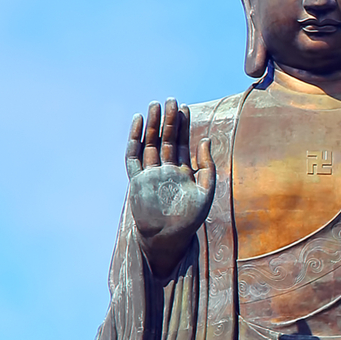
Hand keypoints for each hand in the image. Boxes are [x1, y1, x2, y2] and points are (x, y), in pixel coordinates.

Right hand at [125, 100, 215, 275]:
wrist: (168, 239)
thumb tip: (206, 139)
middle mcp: (165, 170)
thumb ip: (207, 165)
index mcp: (182, 172)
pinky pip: (133, 156)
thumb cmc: (189, 219)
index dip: (183, 125)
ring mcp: (150, 174)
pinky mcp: (136, 180)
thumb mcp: (206, 191)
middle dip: (168, 120)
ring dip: (151, 125)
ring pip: (149, 143)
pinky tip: (138, 122)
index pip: (181, 143)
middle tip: (171, 100)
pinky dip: (135, 139)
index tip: (185, 108)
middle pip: (165, 139)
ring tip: (155, 105)